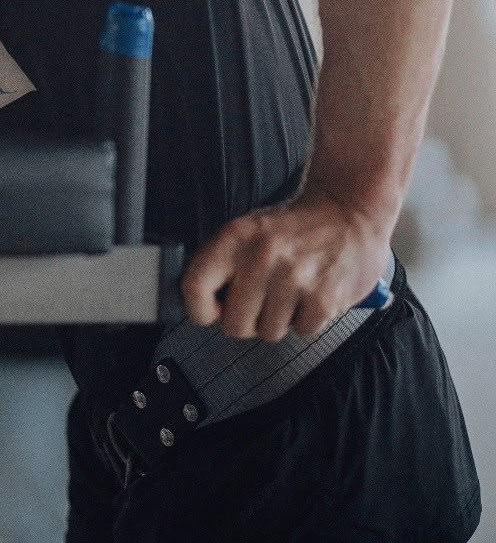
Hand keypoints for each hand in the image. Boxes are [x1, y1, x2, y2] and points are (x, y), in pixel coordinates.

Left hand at [180, 187, 391, 340]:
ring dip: (278, 319)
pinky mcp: (324, 299)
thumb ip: (221, 264)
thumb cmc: (294, 227)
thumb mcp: (248, 230)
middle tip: (259, 300)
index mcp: (235, 238)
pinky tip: (311, 293)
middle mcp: (261, 258)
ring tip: (289, 291)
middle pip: (233, 325)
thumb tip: (197, 304)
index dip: (199, 309)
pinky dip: (306, 319)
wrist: (349, 212)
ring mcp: (293, 279)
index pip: (194, 288)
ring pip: (268, 333)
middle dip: (246, 320)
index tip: (210, 310)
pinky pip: (301, 332)